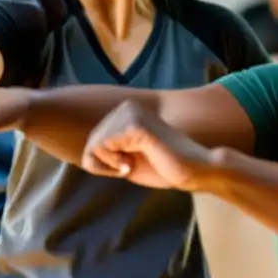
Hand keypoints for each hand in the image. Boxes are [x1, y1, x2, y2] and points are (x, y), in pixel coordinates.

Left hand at [81, 100, 214, 190]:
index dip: (104, 162)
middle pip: (91, 142)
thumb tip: (83, 154)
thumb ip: (107, 151)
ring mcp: (132, 114)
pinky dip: (113, 164)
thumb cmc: (164, 168)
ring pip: (94, 146)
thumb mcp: (127, 158)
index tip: (129, 164)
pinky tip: (133, 164)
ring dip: (111, 165)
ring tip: (135, 163)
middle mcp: (127, 107)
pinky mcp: (135, 126)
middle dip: (105, 164)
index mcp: (126, 111)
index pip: (94, 140)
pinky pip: (103, 148)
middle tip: (131, 166)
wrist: (195, 171)